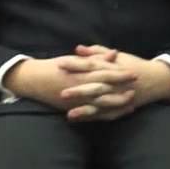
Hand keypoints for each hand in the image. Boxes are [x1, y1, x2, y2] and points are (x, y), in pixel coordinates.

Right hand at [1, 54, 136, 115]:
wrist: (32, 80)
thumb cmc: (53, 67)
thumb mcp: (74, 59)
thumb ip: (95, 58)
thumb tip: (114, 54)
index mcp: (80, 73)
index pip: (104, 73)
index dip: (119, 74)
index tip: (133, 73)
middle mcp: (79, 88)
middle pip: (105, 90)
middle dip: (122, 90)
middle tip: (137, 89)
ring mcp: (75, 101)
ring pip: (100, 104)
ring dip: (116, 104)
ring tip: (131, 103)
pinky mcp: (72, 109)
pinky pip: (91, 114)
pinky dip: (104, 114)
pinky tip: (116, 114)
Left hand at [61, 45, 169, 120]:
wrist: (157, 80)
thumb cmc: (134, 65)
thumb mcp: (118, 56)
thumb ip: (97, 52)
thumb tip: (78, 48)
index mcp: (113, 67)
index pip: (92, 65)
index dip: (76, 64)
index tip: (59, 64)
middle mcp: (116, 83)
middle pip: (95, 86)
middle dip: (79, 90)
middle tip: (62, 93)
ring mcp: (119, 97)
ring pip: (101, 104)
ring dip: (85, 109)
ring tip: (69, 114)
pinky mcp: (121, 107)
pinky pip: (106, 114)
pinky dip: (93, 118)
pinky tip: (79, 120)